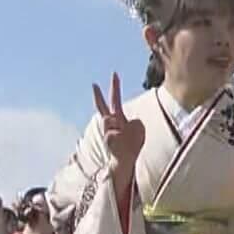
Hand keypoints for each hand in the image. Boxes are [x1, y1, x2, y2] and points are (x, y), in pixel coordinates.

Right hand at [91, 74, 145, 189]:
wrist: (127, 159)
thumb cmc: (133, 143)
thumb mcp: (140, 129)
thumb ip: (136, 122)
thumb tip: (128, 123)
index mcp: (118, 117)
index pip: (115, 99)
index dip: (115, 87)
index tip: (114, 73)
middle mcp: (111, 122)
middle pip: (102, 107)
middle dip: (98, 95)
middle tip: (93, 83)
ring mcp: (108, 130)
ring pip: (107, 119)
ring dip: (117, 125)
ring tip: (122, 135)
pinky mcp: (108, 138)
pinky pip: (114, 133)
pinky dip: (120, 137)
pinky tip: (121, 143)